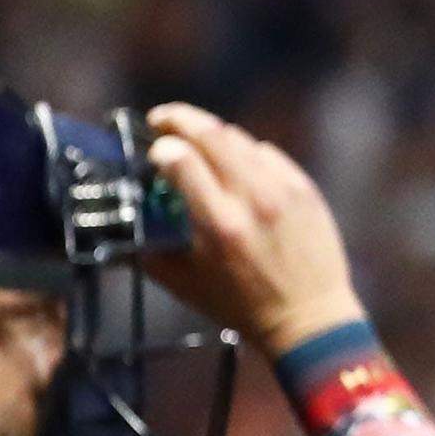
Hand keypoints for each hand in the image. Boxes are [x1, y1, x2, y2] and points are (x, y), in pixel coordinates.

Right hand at [139, 104, 365, 352]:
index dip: (161, 146)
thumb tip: (125, 226)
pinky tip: (235, 162)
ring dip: (212, 133)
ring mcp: (284, 190)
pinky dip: (246, 152)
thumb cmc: (240, 305)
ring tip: (195, 139)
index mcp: (218, 223)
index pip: (182, 160)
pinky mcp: (306, 189)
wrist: (309, 316)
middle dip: (181, 119)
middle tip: (162, 118)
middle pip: (213, 135)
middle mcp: (253, 199)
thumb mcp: (184, 283)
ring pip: (242, 140)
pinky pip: (269, 155)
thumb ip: (150, 250)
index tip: (153, 149)